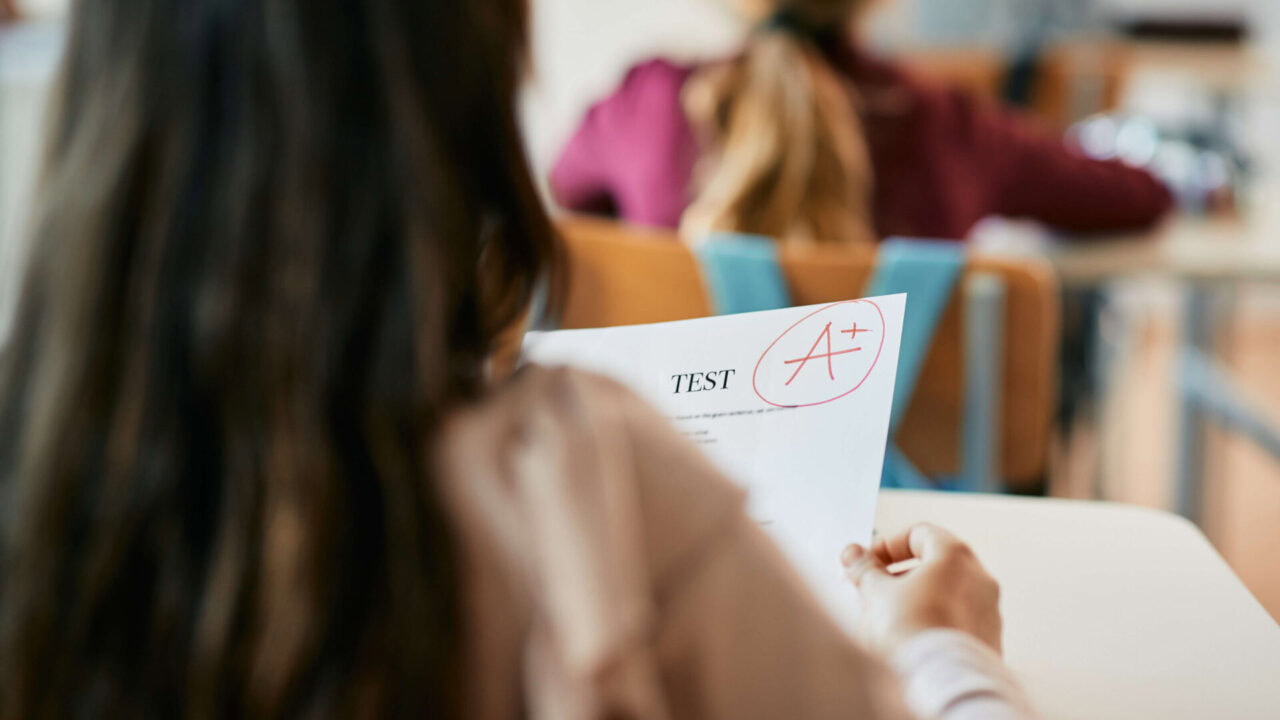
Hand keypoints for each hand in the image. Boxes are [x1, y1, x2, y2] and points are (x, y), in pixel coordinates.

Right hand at [842, 523, 1001, 655]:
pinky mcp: (987, 641)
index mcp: (955, 556)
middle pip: (935, 564)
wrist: (938, 681)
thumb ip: (865, 569)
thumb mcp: (876, 593)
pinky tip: (911, 639)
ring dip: (917, 599)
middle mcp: (979, 578)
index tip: (868, 562)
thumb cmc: (912, 632)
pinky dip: (935, 622)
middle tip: (874, 590)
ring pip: (947, 594)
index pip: (918, 534)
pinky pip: (958, 621)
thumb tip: (855, 555)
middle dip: (900, 575)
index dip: (887, 546)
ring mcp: (988, 611)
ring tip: (889, 620)